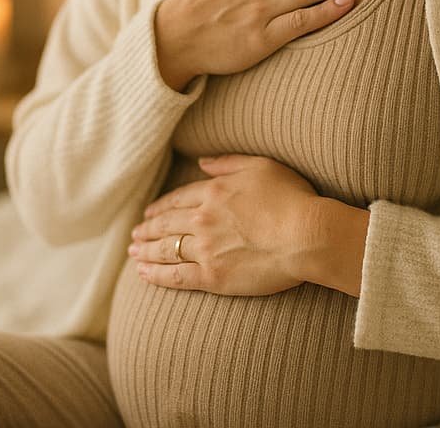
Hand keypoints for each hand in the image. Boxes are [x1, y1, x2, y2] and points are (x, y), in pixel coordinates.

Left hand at [127, 153, 320, 295]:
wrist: (306, 235)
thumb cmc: (291, 198)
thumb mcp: (261, 166)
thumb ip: (227, 163)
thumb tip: (202, 161)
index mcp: (213, 191)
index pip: (178, 199)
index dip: (161, 206)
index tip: (150, 212)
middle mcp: (203, 219)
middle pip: (166, 224)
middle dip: (147, 229)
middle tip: (134, 234)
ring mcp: (206, 249)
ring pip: (166, 250)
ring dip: (145, 251)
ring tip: (133, 253)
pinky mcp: (212, 277)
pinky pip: (176, 276)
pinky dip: (156, 275)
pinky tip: (143, 274)